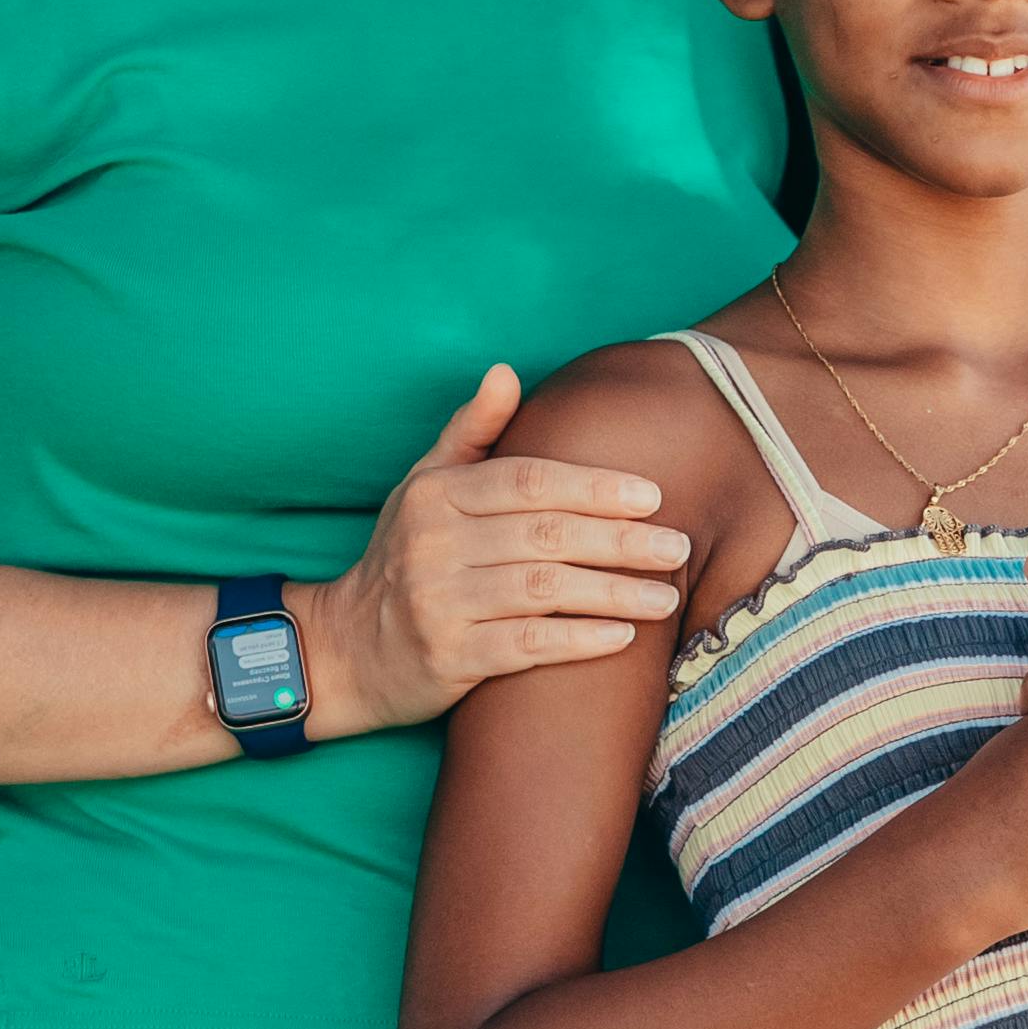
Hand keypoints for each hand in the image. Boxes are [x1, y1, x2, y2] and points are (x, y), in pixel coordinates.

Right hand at [318, 367, 692, 731]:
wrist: (348, 648)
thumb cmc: (405, 557)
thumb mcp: (424, 486)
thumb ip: (471, 431)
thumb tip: (506, 370)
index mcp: (437, 495)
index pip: (529, 481)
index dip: (594, 487)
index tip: (652, 495)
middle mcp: (435, 544)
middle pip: (546, 535)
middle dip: (620, 541)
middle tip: (679, 547)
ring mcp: (440, 603)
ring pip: (543, 591)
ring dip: (613, 593)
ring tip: (664, 595)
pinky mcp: (448, 658)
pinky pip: (526, 646)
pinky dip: (578, 641)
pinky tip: (623, 638)